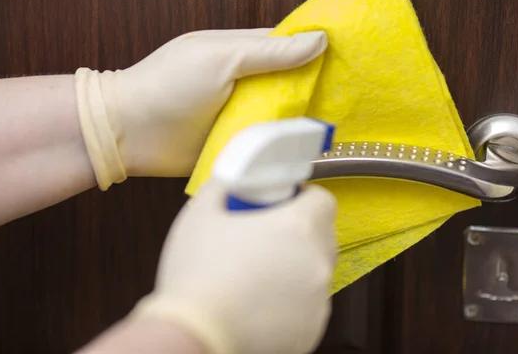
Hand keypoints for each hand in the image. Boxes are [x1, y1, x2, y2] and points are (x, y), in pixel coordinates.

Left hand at [74, 28, 326, 189]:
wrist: (128, 133)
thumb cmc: (168, 85)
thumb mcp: (221, 58)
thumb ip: (268, 52)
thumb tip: (318, 40)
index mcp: (239, 51)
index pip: (286, 46)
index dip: (314, 51)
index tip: (347, 60)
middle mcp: (243, 81)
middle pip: (289, 82)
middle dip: (313, 89)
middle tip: (348, 100)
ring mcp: (238, 113)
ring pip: (281, 114)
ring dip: (298, 120)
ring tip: (332, 128)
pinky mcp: (234, 143)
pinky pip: (265, 142)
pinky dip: (281, 145)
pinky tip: (304, 150)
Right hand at [131, 181, 336, 353]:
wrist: (194, 337)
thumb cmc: (196, 276)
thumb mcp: (201, 213)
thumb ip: (224, 185)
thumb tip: (233, 179)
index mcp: (297, 227)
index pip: (323, 200)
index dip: (303, 198)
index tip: (282, 204)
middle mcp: (317, 262)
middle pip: (323, 236)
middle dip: (300, 232)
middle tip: (265, 237)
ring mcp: (318, 300)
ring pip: (316, 272)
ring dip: (296, 267)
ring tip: (258, 275)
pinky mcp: (312, 329)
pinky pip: (309, 305)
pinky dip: (292, 301)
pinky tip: (260, 303)